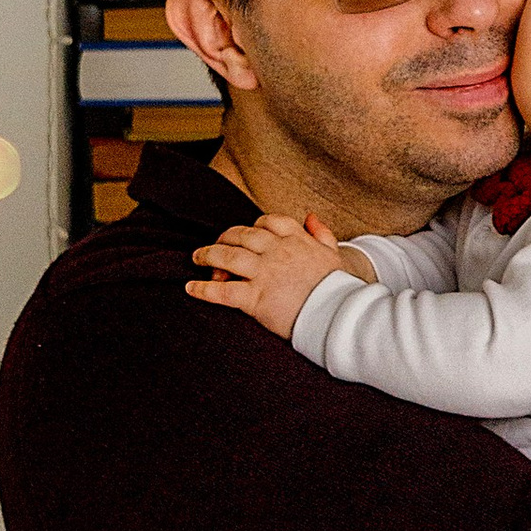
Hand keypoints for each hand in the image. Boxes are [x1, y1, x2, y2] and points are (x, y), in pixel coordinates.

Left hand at [188, 213, 371, 336]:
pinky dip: (203, 289)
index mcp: (295, 240)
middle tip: (214, 247)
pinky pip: (222, 291)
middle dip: (224, 238)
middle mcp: (276, 251)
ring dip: (207, 256)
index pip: (267, 222)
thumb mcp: (333, 254)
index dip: (252, 226)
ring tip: (196, 258)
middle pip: (241, 235)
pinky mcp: (255, 298)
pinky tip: (190, 288)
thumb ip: (321, 233)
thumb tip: (310, 216)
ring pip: (226, 257)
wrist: (339, 314)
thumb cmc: (338, 287)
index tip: (245, 235)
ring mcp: (264, 273)